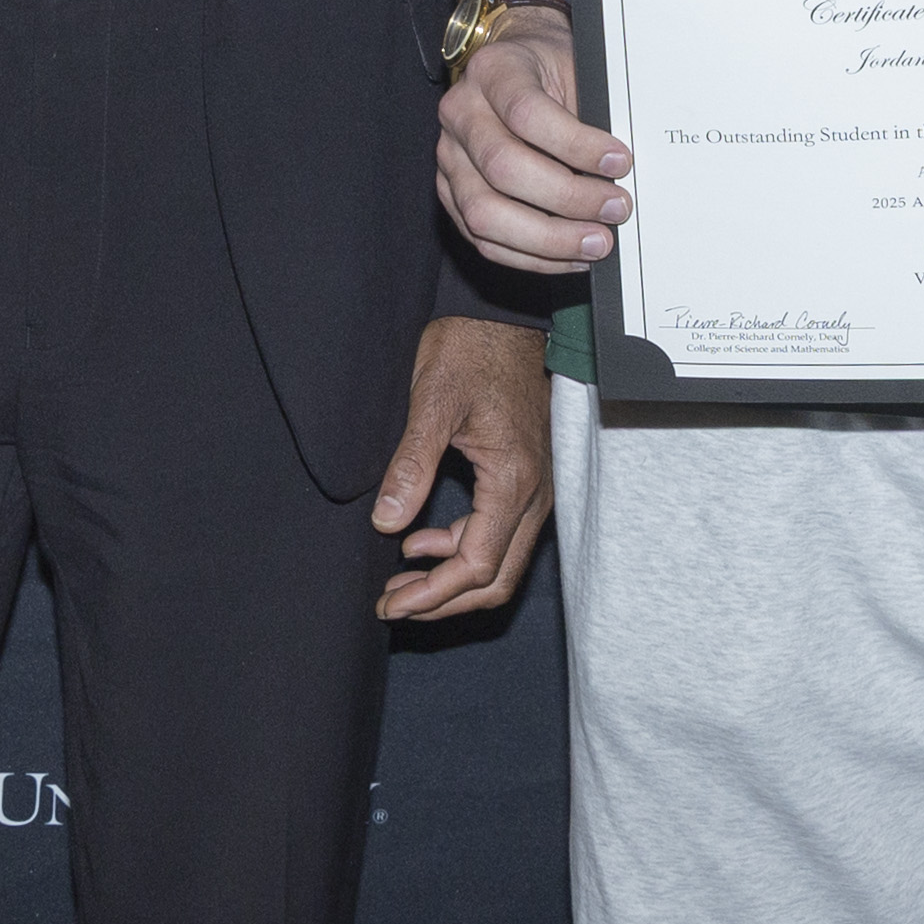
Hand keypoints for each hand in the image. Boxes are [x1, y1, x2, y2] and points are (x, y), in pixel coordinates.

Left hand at [371, 312, 551, 622]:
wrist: (506, 318)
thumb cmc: (473, 349)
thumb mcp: (433, 400)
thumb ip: (412, 463)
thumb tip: (387, 524)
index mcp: (514, 480)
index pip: (477, 566)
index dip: (432, 596)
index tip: (389, 604)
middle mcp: (535, 495)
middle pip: (495, 579)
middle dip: (441, 602)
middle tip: (390, 605)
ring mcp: (536, 490)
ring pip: (500, 563)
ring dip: (449, 582)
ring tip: (399, 583)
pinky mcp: (526, 482)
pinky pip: (500, 537)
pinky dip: (460, 552)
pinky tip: (419, 543)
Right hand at [435, 18, 628, 274]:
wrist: (516, 66)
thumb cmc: (553, 69)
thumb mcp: (576, 66)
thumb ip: (593, 111)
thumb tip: (624, 172)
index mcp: (492, 70)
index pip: (526, 113)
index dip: (576, 145)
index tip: (620, 162)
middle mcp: (460, 113)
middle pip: (503, 169)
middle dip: (568, 198)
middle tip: (617, 208)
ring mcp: (450, 158)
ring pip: (485, 214)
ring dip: (549, 238)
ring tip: (598, 242)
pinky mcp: (451, 195)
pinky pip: (484, 240)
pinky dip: (533, 257)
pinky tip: (572, 256)